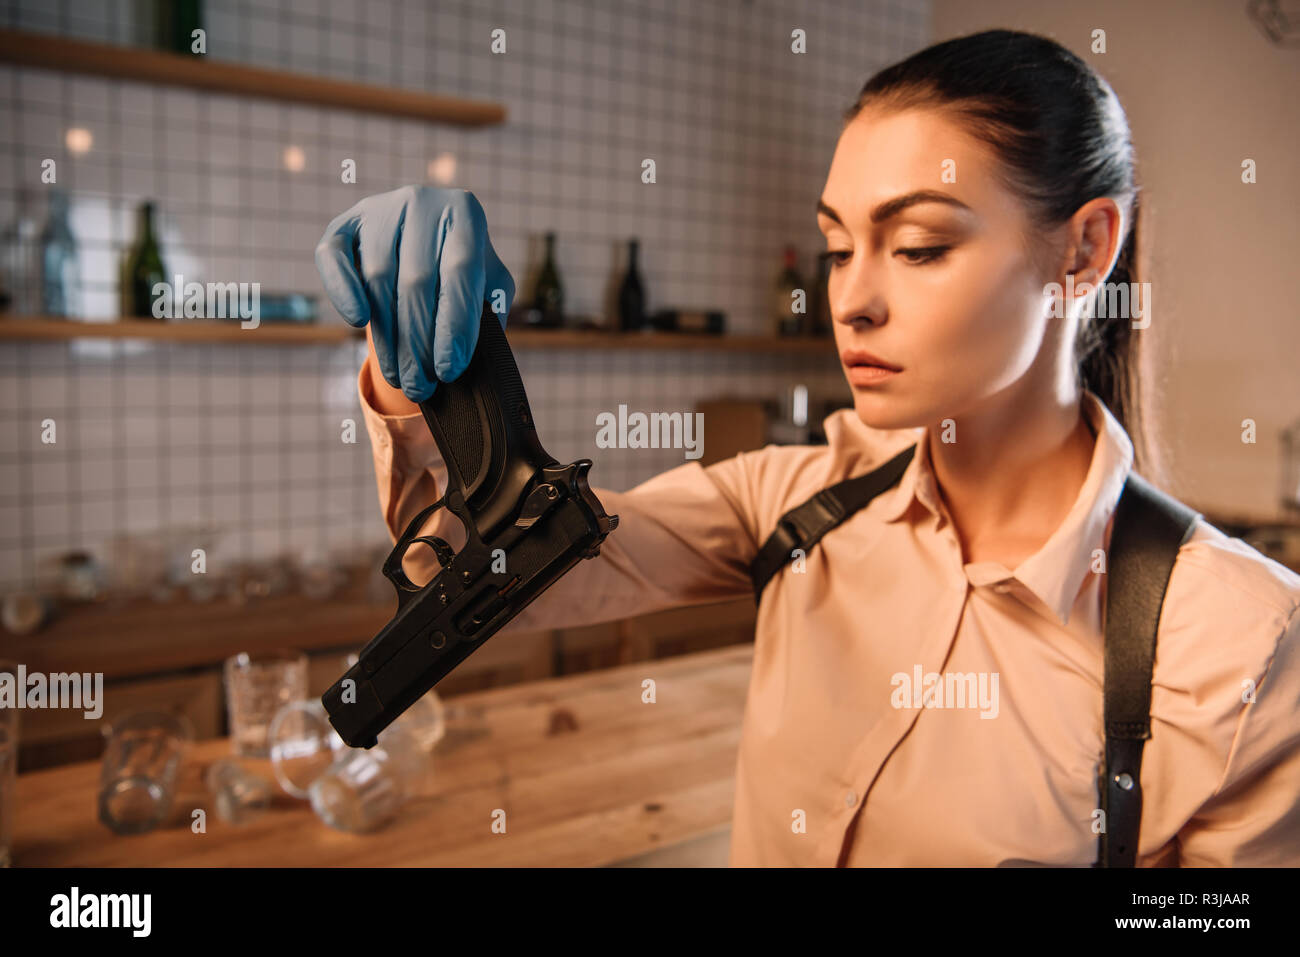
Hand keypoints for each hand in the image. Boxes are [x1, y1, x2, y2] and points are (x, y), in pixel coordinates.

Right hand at [315, 185, 514, 401]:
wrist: (425, 240)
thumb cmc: (462, 271)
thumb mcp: (488, 285)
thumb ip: (491, 310)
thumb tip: (477, 354)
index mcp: (465, 213)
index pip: (461, 273)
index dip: (454, 326)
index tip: (448, 371)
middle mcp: (422, 203)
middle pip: (417, 282)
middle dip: (418, 344)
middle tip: (421, 387)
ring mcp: (379, 209)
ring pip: (379, 279)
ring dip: (388, 337)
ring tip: (399, 378)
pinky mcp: (344, 224)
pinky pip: (335, 259)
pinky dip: (343, 291)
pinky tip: (357, 322)